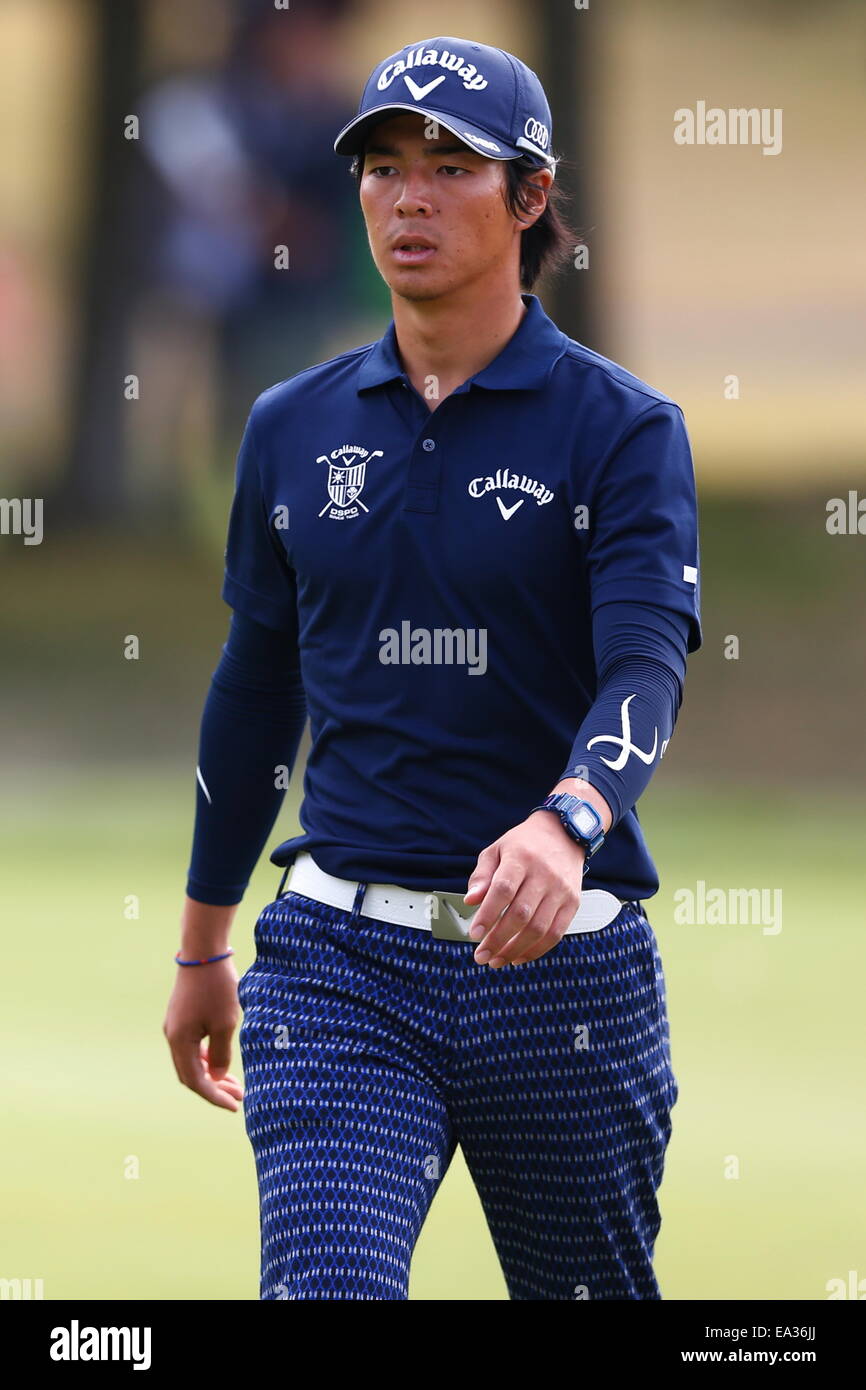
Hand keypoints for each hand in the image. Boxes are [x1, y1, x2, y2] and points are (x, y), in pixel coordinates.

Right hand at [163, 958, 244, 1109]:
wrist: (203, 951)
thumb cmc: (217, 987)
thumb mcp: (225, 1023)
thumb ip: (221, 1054)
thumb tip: (216, 1078)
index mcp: (180, 1042)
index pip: (196, 1081)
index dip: (215, 1097)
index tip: (235, 1106)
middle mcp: (172, 1036)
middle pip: (191, 1075)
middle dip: (214, 1089)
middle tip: (239, 1098)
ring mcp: (175, 1026)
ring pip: (191, 1061)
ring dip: (212, 1074)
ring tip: (235, 1084)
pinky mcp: (181, 1017)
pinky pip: (192, 1047)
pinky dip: (206, 1058)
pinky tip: (222, 1062)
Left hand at [463, 811, 586, 968]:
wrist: (564, 834)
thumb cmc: (524, 845)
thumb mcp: (497, 850)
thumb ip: (482, 875)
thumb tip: (470, 901)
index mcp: (521, 858)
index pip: (503, 890)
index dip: (488, 915)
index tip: (474, 934)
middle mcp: (544, 874)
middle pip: (521, 914)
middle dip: (498, 940)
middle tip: (481, 956)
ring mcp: (561, 890)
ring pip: (539, 929)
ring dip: (515, 950)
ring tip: (496, 960)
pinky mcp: (573, 903)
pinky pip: (556, 934)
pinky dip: (536, 950)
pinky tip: (518, 957)